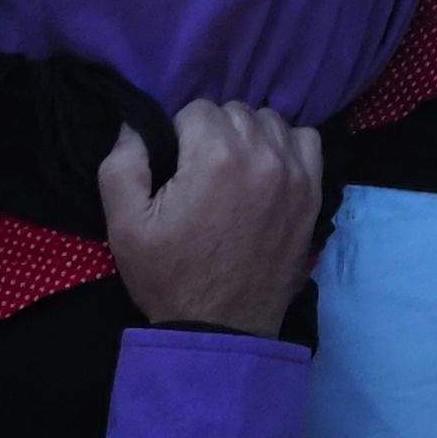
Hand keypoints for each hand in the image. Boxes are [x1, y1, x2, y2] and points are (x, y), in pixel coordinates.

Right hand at [96, 100, 323, 338]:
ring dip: (249, 137)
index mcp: (216, 156)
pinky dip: (285, 146)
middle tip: (199, 176)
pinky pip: (305, 140)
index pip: (197, 109)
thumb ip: (122, 165)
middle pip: (234, 111)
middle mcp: (263, 153)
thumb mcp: (124, 227)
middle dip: (212, 134)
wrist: (220, 328)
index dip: (179, 136)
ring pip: (270, 121)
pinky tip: (265, 172)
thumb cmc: (168, 277)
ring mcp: (295, 171)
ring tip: (231, 175)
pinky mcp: (314, 190)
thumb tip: (133, 124)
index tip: (175, 169)